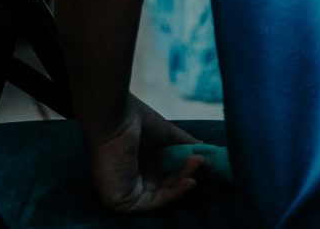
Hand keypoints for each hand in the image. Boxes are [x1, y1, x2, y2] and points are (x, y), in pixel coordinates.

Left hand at [86, 99, 208, 212]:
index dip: (186, 171)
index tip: (205, 162)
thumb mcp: (166, 135)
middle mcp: (131, 180)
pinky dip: (174, 194)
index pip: (166, 177)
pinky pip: (154, 203)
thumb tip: (206, 150)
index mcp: (138, 165)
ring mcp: (126, 192)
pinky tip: (190, 181)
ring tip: (199, 163)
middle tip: (205, 162)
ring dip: (184, 181)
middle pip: (166, 186)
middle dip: (188, 175)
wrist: (114, 117)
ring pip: (163, 195)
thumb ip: (185, 145)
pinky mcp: (121, 202)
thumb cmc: (134, 120)